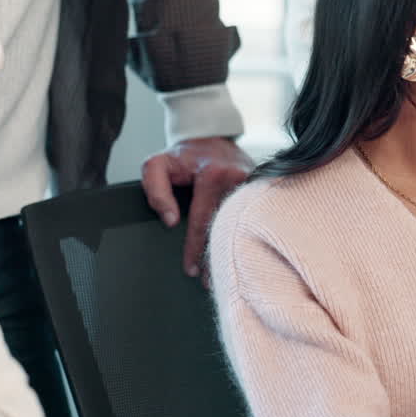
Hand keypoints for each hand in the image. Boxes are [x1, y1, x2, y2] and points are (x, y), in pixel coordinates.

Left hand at [141, 137, 253, 280]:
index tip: (191, 270)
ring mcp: (253, 183)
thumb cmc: (184, 154)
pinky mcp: (260, 186)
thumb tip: (171, 220)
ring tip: (225, 273)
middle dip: (218, 256)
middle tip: (211, 281)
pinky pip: (250, 214)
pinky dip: (243, 232)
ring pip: (241, 223)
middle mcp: (239, 179)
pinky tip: (239, 250)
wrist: (211, 134)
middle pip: (227, 227)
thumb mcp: (157, 164)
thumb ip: (155, 190)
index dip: (195, 248)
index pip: (203, 221)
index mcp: (214, 175)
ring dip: (233, 247)